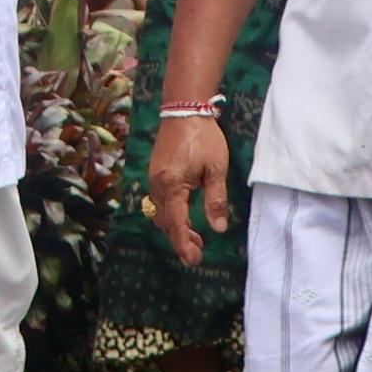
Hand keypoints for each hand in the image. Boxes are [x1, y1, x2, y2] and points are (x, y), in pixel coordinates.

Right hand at [144, 107, 234, 267]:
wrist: (184, 110)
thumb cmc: (204, 138)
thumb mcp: (216, 169)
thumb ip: (216, 200)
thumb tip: (218, 228)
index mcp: (172, 186)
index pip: (177, 224)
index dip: (184, 245)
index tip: (194, 261)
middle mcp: (158, 186)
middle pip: (165, 223)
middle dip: (180, 240)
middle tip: (198, 253)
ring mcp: (153, 179)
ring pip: (161, 214)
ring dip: (176, 228)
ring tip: (196, 237)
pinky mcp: (155, 173)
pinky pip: (160, 202)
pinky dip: (171, 214)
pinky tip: (185, 215)